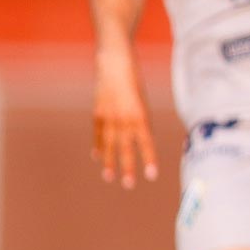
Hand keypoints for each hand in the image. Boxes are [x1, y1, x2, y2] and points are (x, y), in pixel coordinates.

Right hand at [92, 67, 157, 189]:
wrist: (115, 64)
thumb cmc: (134, 82)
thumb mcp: (142, 101)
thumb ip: (140, 121)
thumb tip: (139, 141)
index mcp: (140, 115)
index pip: (146, 142)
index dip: (149, 159)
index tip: (151, 175)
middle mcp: (124, 118)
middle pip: (126, 148)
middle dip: (127, 167)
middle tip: (129, 185)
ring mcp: (109, 117)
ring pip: (109, 145)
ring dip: (109, 162)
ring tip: (109, 177)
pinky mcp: (98, 113)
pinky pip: (98, 134)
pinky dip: (98, 146)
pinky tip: (98, 157)